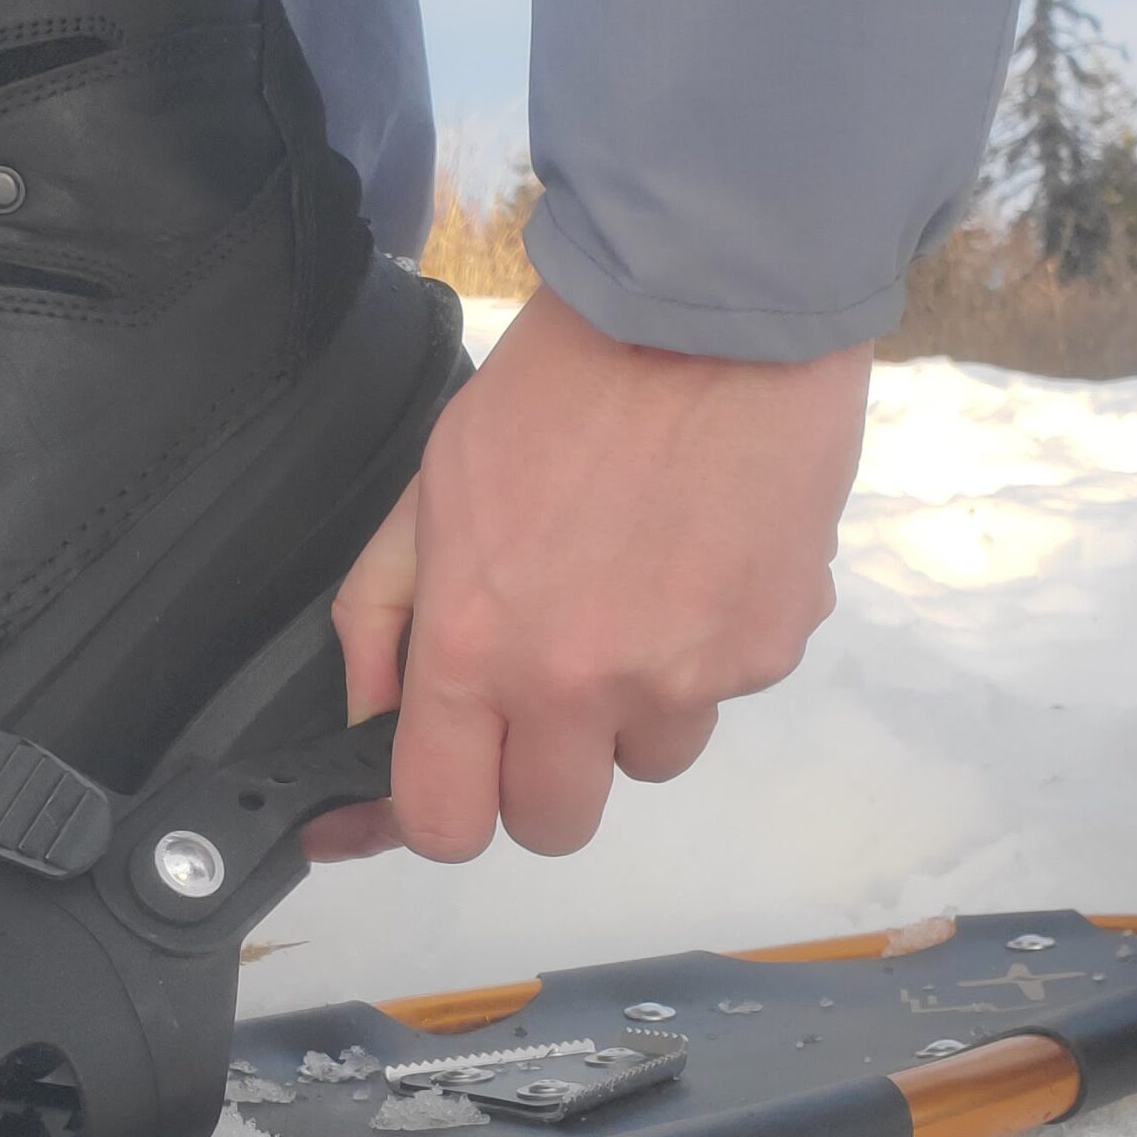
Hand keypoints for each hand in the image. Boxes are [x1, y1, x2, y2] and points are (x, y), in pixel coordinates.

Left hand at [306, 287, 868, 862]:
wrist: (713, 311)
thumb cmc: (563, 386)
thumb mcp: (433, 485)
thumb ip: (382, 613)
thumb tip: (370, 715)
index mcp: (474, 647)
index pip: (443, 824)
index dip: (442, 815)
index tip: (454, 781)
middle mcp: (576, 686)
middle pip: (552, 825)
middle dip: (543, 774)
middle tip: (552, 688)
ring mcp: (682, 678)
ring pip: (646, 761)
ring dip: (634, 711)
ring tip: (637, 594)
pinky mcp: (767, 652)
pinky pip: (723, 694)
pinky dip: (709, 650)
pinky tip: (699, 559)